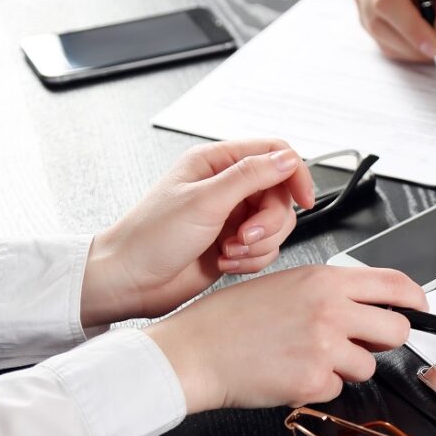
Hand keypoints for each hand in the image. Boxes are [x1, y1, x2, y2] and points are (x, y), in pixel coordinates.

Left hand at [81, 140, 315, 326]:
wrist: (130, 282)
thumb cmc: (150, 238)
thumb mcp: (205, 200)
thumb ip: (250, 176)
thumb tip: (286, 159)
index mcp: (216, 163)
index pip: (274, 154)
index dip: (295, 174)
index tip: (304, 199)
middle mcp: (227, 187)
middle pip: (280, 195)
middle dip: (269, 222)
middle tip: (245, 235)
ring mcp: (232, 217)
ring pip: (277, 225)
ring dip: (259, 244)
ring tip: (229, 250)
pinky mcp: (234, 244)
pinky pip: (266, 249)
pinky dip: (251, 260)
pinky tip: (225, 261)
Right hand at [145, 265, 427, 413]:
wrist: (194, 351)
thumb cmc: (230, 320)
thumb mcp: (285, 285)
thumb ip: (330, 292)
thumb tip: (366, 305)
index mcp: (324, 280)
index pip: (394, 284)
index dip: (416, 300)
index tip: (421, 308)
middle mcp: (330, 310)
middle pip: (397, 330)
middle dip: (385, 341)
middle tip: (363, 344)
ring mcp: (324, 346)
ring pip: (368, 366)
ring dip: (345, 368)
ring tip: (306, 357)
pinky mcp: (313, 381)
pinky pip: (337, 389)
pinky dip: (319, 387)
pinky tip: (290, 373)